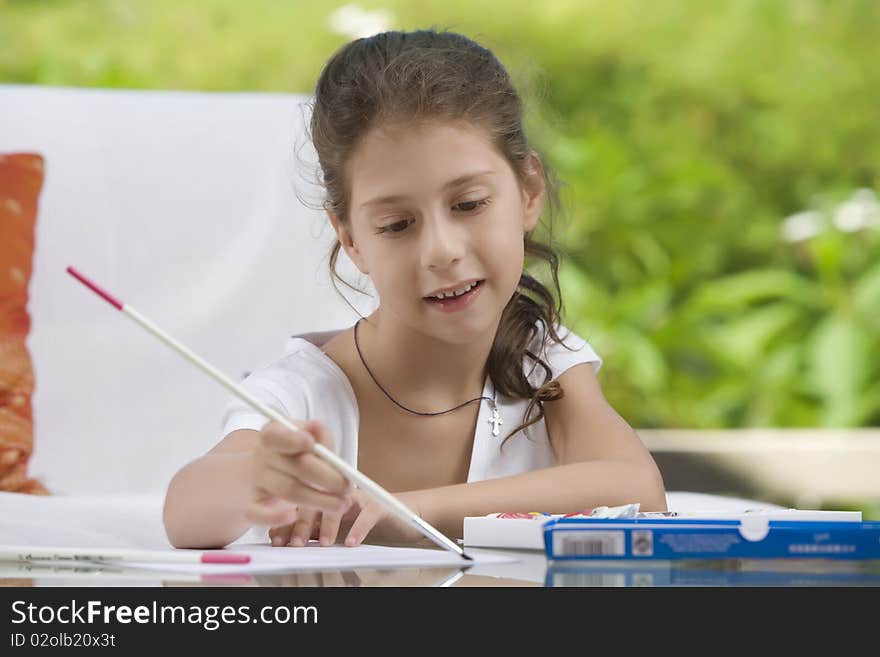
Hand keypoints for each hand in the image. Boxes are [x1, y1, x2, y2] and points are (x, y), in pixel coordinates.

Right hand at [244, 419, 352, 529]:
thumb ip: (319, 436)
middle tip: (347, 487)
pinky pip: (260, 514)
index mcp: (273, 434)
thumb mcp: (306, 438)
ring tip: (342, 504)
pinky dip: (275, 517)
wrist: (262, 473)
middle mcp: (262, 456)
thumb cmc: (293, 454)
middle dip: (326, 477)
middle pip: (294, 466)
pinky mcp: (252, 506)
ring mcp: (257, 481)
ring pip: (288, 491)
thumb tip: (317, 427)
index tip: (311, 443)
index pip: (278, 435)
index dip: (293, 439)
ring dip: (319, 500)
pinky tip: (293, 516)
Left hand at [268, 488, 431, 547]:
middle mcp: (340, 492)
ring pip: (340, 505)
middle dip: (302, 523)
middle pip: (316, 500)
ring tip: (321, 543)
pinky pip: (367, 515)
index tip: (275, 538)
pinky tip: (351, 542)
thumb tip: (279, 536)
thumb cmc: (363, 520)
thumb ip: (310, 527)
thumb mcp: (333, 525)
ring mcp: (360, 497)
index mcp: (326, 494)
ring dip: (328, 525)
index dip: (287, 519)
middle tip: (293, 543)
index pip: (301, 502)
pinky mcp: (380, 505)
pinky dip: (358, 528)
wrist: (399, 516)